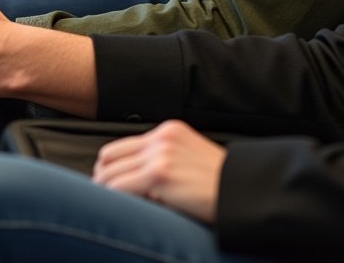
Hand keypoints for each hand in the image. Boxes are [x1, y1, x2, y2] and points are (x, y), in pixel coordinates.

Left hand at [93, 120, 225, 222]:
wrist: (241, 191)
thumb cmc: (219, 184)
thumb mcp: (188, 159)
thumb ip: (162, 159)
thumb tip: (131, 179)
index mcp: (169, 131)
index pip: (121, 147)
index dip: (109, 169)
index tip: (108, 186)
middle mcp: (161, 137)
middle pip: (109, 157)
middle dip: (102, 179)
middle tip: (104, 199)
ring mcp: (159, 154)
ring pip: (109, 174)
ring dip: (105, 193)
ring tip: (110, 208)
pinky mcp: (159, 173)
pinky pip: (119, 188)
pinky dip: (113, 201)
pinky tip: (121, 211)